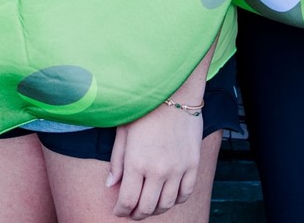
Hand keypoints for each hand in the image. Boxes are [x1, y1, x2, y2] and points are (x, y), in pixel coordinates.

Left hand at [106, 98, 203, 218]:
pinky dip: (176, 200)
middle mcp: (158, 170)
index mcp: (136, 162)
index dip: (121, 210)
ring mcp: (178, 169)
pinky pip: (185, 193)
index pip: (128, 200)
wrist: (174, 92)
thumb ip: (117, 161)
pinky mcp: (193, 165)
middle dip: (136, 214)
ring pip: (167, 204)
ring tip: (149, 207)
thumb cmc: (143, 109)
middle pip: (147, 207)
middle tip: (132, 213)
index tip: (118, 211)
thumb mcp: (123, 132)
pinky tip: (168, 198)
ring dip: (156, 210)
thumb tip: (110, 185)